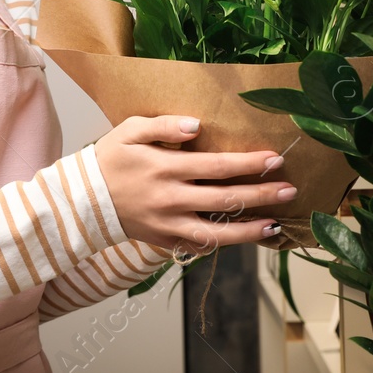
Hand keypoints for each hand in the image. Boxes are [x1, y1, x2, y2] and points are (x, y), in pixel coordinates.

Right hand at [93, 115, 293, 256]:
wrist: (82, 201)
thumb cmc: (109, 160)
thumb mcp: (129, 130)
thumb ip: (163, 124)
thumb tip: (195, 125)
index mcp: (165, 168)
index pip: (217, 167)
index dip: (249, 164)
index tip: (275, 159)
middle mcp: (171, 200)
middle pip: (226, 200)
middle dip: (262, 195)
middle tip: (290, 190)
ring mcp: (168, 226)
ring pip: (217, 234)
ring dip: (250, 230)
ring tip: (276, 225)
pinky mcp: (164, 242)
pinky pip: (198, 248)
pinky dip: (221, 244)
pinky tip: (240, 237)